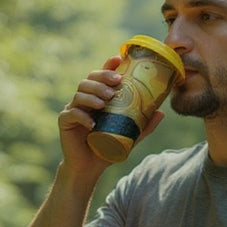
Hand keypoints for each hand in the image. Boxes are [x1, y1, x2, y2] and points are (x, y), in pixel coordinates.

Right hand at [59, 56, 164, 170]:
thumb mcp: (129, 136)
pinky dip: (82, 116)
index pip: (101, 76)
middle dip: (102, 78)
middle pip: (89, 80)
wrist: (89, 168)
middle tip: (116, 84)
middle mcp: (84, 100)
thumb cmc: (107, 148)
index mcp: (97, 97)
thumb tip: (161, 112)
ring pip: (79, 93)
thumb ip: (144, 126)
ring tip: (105, 102)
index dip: (108, 66)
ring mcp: (72, 109)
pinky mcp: (65, 122)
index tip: (118, 59)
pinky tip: (92, 123)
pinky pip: (72, 114)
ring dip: (93, 95)